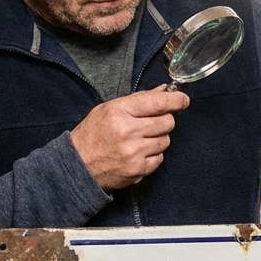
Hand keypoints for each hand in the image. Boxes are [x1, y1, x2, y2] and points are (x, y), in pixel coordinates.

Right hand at [70, 86, 189, 190]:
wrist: (78, 166)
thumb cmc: (93, 134)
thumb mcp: (109, 109)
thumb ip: (138, 99)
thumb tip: (165, 90)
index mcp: (120, 112)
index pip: (158, 103)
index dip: (176, 100)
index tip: (183, 100)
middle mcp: (128, 132)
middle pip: (167, 122)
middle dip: (165, 120)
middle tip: (152, 122)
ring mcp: (134, 153)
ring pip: (166, 141)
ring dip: (158, 138)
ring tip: (140, 139)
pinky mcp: (138, 170)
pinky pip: (160, 158)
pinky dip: (153, 154)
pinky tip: (138, 152)